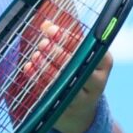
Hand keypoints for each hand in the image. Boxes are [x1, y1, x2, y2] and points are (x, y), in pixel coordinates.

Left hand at [6, 14, 114, 132]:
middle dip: (58, 54)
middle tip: (42, 43)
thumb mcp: (78, 54)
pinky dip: (38, 79)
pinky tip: (29, 68)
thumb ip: (64, 38)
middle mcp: (97, 82)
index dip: (69, 39)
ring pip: (65, 83)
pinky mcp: (66, 108)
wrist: (80, 109)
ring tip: (35, 55)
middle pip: (79, 67)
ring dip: (47, 67)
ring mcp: (82, 98)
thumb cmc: (79, 70)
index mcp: (103, 62)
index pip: (90, 48)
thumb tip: (45, 24)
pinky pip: (51, 93)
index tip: (52, 30)